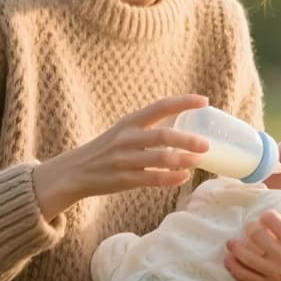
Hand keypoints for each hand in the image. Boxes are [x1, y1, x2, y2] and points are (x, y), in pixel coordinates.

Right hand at [34, 94, 209, 219]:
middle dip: (188, 140)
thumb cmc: (106, 150)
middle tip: (207, 144)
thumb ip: (148, 129)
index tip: (205, 101)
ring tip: (199, 161)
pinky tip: (184, 177)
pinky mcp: (124, 180)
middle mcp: (127, 138)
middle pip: (163, 136)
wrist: (74, 172)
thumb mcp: (123, 132)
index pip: (160, 107)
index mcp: (129, 122)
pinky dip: (171, 179)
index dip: (183, 102)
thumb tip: (184, 129)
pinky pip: (153, 179)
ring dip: (183, 160)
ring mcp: (125, 160)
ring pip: (160, 159)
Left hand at [224, 205, 280, 280]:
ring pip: (247, 257)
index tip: (267, 217)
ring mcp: (273, 273)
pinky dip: (234, 267)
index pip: (273, 222)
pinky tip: (229, 260)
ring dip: (236, 248)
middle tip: (250, 228)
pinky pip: (246, 276)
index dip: (268, 216)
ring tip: (231, 243)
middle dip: (250, 228)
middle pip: (256, 236)